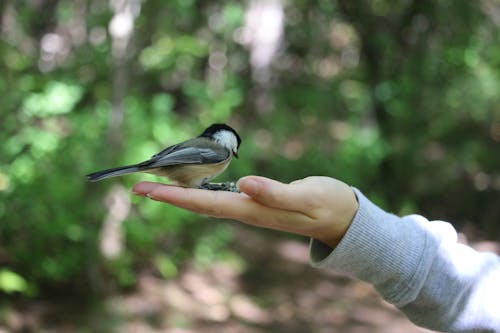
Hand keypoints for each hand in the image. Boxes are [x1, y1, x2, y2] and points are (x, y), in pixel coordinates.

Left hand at [132, 176, 358, 247]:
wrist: (342, 217)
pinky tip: (195, 186)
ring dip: (181, 194)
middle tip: (139, 188)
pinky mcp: (257, 203)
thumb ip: (275, 192)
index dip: (175, 196)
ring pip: (208, 202)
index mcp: (254, 209)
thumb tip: (243, 183)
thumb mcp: (306, 196)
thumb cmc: (327, 204)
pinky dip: (202, 191)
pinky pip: (221, 198)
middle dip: (169, 196)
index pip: (206, 202)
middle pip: (199, 204)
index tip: (147, 190)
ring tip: (158, 186)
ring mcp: (251, 209)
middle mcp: (247, 211)